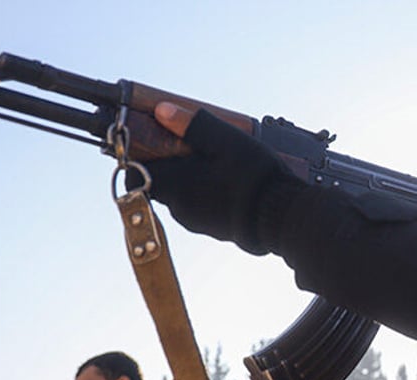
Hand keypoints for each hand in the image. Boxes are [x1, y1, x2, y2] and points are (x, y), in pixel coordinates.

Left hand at [128, 102, 305, 254]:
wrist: (283, 217)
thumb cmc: (254, 178)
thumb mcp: (225, 140)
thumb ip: (192, 125)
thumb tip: (162, 110)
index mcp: (175, 186)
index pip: (133, 176)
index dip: (135, 159)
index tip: (145, 144)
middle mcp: (181, 209)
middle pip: (160, 184)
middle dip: (169, 165)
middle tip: (188, 146)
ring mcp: (199, 223)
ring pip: (182, 197)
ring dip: (190, 180)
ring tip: (214, 163)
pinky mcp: (216, 230)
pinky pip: (202, 208)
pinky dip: (207, 194)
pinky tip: (228, 183)